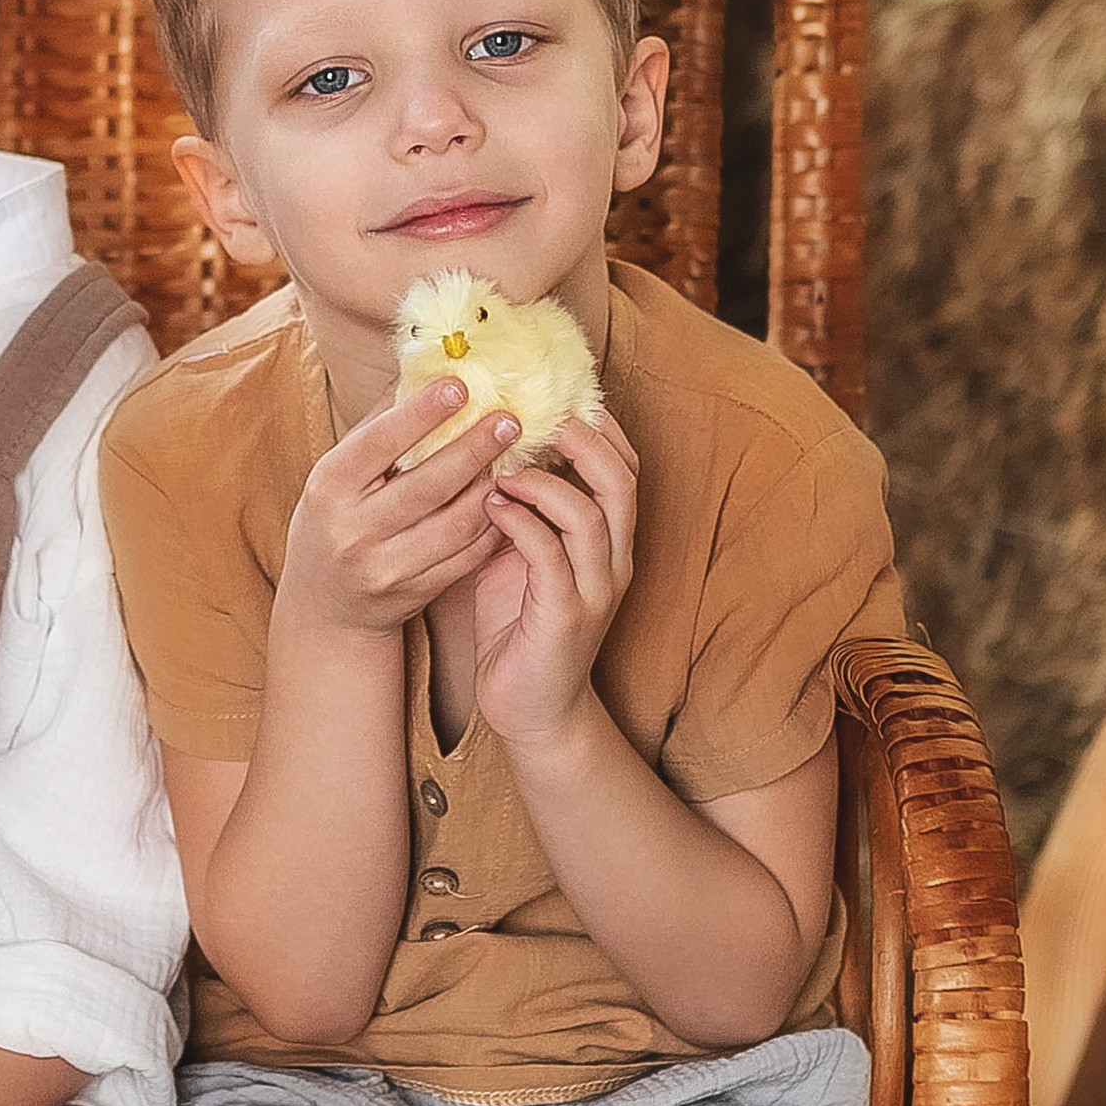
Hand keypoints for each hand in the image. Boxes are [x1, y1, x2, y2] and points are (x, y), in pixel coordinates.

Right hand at [275, 379, 519, 642]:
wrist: (326, 604)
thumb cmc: (337, 517)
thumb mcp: (340, 471)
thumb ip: (380, 423)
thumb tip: (424, 364)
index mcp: (330, 488)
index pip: (379, 444)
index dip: (421, 414)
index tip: (460, 385)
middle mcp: (354, 530)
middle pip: (427, 485)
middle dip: (474, 448)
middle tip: (510, 418)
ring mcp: (386, 566)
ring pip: (456, 523)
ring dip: (491, 485)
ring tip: (514, 454)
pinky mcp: (416, 593)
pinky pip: (467, 554)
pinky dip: (493, 523)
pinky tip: (509, 495)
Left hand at [471, 411, 638, 752]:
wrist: (530, 709)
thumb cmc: (518, 626)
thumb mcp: (517, 554)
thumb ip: (516, 508)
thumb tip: (480, 451)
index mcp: (609, 540)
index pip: (625, 467)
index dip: (599, 428)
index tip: (556, 396)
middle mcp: (615, 560)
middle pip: (623, 480)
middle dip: (584, 441)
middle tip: (537, 417)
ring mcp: (595, 589)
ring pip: (592, 515)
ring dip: (544, 482)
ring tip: (501, 467)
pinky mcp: (567, 616)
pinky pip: (552, 556)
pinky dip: (522, 525)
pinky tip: (491, 508)